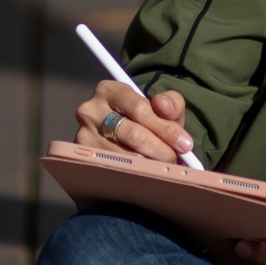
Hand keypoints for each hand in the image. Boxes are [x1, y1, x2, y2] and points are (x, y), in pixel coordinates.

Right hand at [72, 75, 194, 165]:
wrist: (126, 141)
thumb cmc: (147, 121)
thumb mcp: (162, 108)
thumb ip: (171, 102)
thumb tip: (162, 105)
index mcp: (108, 90)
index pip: (140, 109)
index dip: (166, 129)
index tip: (185, 144)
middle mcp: (89, 111)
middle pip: (133, 134)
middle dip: (161, 150)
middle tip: (176, 160)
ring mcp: (82, 136)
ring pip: (124, 156)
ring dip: (149, 165)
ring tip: (163, 167)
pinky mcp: (81, 159)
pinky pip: (113, 170)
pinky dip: (134, 175)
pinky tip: (146, 174)